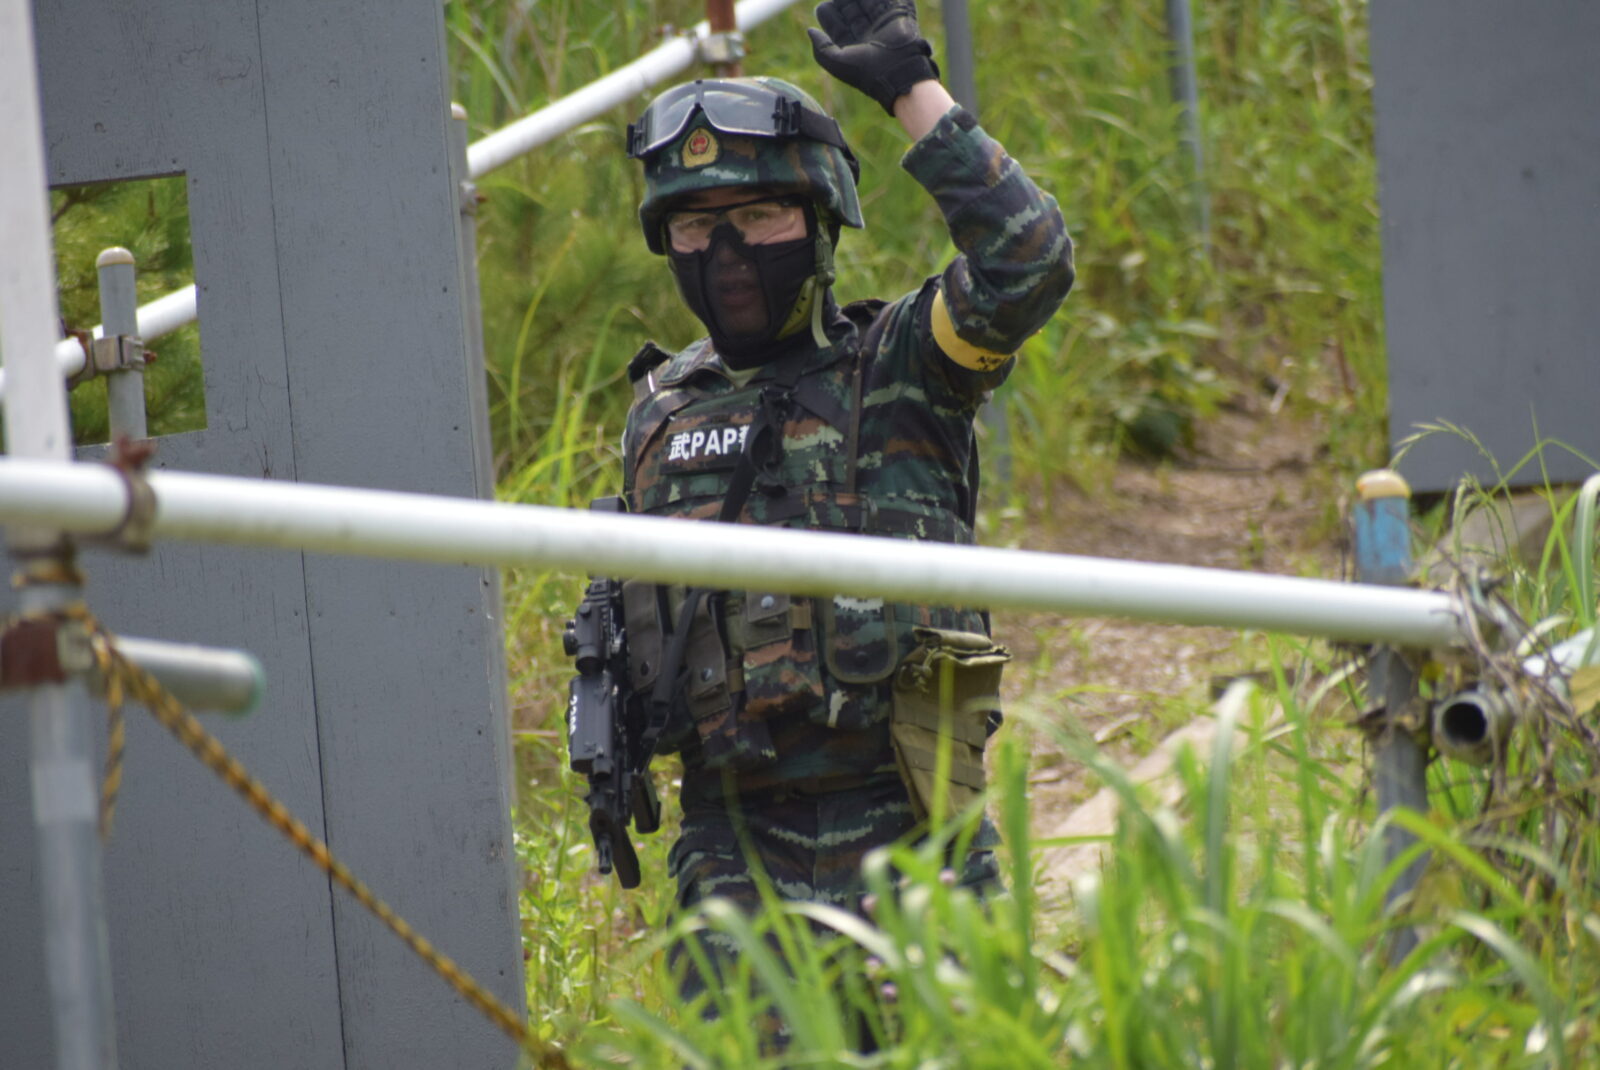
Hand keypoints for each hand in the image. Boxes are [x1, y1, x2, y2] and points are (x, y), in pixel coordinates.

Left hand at [807, 0, 939, 115]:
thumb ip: (821, 48)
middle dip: (842, 1)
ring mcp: (881, 24)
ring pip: (867, 2)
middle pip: (850, 10)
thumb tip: (810, 30)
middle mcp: (866, 34)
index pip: (836, 24)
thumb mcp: (836, 62)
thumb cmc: (866, 70)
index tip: (824, 8)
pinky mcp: (897, 16)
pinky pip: (888, 0)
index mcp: (852, 45)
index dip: (827, 14)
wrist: (898, 71)